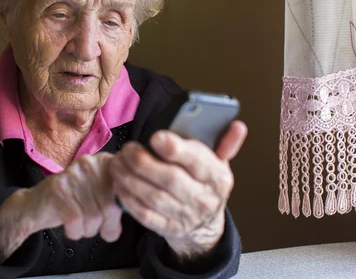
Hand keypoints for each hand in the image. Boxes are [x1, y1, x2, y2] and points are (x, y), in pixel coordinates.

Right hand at [22, 152, 122, 241]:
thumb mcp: (98, 197)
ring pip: (94, 217)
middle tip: (96, 228)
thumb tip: (131, 216)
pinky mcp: (58, 191)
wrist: (34, 204)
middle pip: (111, 207)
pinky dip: (75, 232)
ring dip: (88, 230)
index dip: (121, 210)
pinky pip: (77, 221)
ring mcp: (72, 175)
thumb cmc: (72, 202)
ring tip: (80, 225)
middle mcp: (89, 163)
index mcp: (103, 162)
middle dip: (105, 226)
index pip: (125, 188)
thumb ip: (117, 203)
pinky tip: (70, 227)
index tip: (112, 217)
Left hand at [109, 121, 246, 259]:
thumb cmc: (205, 183)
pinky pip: (144, 215)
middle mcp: (203, 199)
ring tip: (118, 163)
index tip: (156, 137)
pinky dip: (128, 199)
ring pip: (153, 197)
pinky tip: (120, 183)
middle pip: (170, 179)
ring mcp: (185, 216)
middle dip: (143, 162)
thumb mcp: (219, 162)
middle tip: (128, 149)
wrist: (204, 224)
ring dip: (130, 179)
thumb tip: (238, 126)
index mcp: (217, 177)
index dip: (176, 149)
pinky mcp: (168, 229)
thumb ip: (225, 142)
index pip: (197, 161)